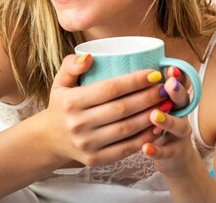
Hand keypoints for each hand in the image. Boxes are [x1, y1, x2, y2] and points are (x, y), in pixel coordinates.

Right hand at [42, 54, 165, 166]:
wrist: (50, 139)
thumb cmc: (61, 105)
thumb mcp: (60, 82)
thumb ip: (71, 65)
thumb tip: (90, 56)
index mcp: (71, 102)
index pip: (110, 89)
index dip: (135, 81)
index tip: (154, 74)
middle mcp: (78, 124)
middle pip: (122, 109)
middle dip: (148, 97)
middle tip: (165, 89)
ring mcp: (87, 144)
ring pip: (127, 129)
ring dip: (151, 116)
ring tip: (166, 105)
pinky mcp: (95, 159)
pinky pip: (126, 148)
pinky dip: (145, 138)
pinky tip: (157, 126)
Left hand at [141, 66, 199, 176]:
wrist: (173, 156)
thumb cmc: (158, 123)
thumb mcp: (155, 103)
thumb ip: (145, 88)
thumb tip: (123, 68)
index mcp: (173, 99)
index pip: (178, 83)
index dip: (177, 76)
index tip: (170, 68)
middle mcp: (181, 114)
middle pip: (183, 101)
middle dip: (177, 92)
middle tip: (169, 86)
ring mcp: (179, 134)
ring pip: (178, 126)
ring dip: (167, 120)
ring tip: (154, 115)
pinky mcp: (174, 152)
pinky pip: (166, 151)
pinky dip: (156, 149)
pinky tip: (146, 147)